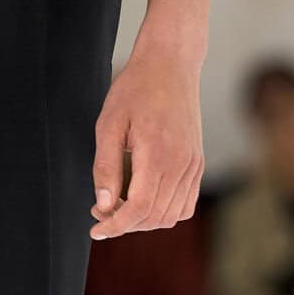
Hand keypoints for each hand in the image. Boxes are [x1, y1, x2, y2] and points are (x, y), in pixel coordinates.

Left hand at [91, 29, 203, 236]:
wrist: (171, 65)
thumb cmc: (135, 90)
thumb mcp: (108, 124)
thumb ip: (105, 167)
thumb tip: (103, 205)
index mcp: (157, 155)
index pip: (138, 209)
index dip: (115, 225)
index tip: (96, 229)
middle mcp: (181, 165)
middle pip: (154, 217)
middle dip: (124, 224)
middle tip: (100, 211)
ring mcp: (193, 166)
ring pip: (172, 216)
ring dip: (144, 221)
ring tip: (119, 206)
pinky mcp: (198, 164)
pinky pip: (185, 204)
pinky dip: (165, 213)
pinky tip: (143, 200)